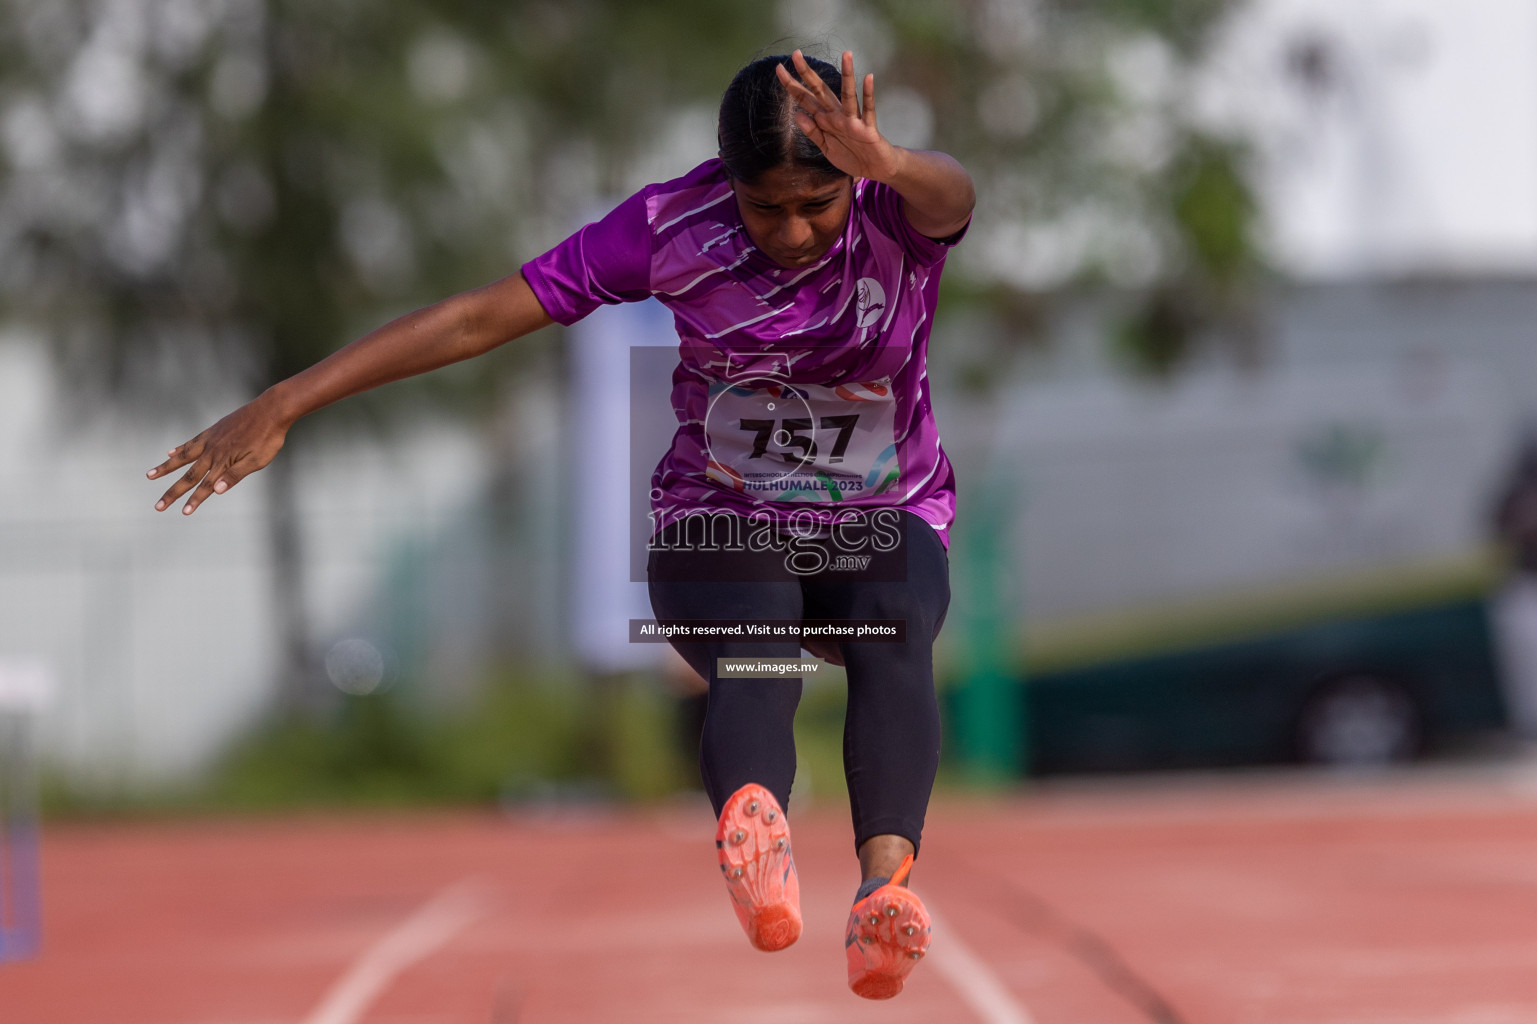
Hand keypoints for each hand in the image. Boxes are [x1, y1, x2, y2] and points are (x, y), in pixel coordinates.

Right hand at [147, 394, 289, 514]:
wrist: (271, 410)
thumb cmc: (268, 438)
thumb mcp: (258, 461)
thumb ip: (235, 475)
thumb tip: (215, 491)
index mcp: (223, 461)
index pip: (206, 486)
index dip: (195, 500)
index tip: (184, 512)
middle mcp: (212, 451)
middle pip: (189, 476)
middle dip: (173, 493)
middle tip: (158, 506)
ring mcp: (210, 439)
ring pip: (182, 457)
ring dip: (165, 468)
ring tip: (150, 475)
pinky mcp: (213, 430)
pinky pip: (192, 442)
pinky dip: (179, 449)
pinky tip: (170, 453)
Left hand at [776, 50, 903, 182]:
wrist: (874, 169)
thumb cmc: (851, 156)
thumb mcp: (825, 147)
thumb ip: (812, 131)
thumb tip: (796, 113)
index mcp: (826, 119)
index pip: (805, 99)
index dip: (792, 85)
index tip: (779, 68)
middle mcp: (838, 115)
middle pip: (820, 91)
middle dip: (808, 74)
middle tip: (796, 54)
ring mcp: (853, 120)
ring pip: (848, 95)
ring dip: (847, 75)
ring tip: (846, 54)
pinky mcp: (867, 129)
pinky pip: (868, 110)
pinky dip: (869, 95)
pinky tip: (869, 78)